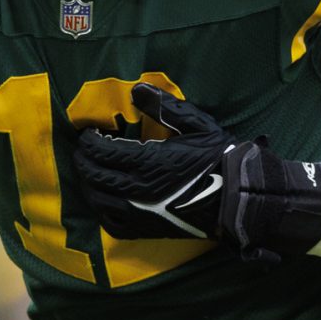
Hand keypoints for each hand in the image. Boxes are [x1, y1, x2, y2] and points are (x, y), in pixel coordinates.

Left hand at [71, 83, 236, 239]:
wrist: (237, 200)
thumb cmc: (218, 159)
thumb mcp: (196, 126)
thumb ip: (164, 107)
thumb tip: (137, 89)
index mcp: (149, 162)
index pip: (102, 151)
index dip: (89, 140)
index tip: (90, 133)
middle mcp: (138, 190)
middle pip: (94, 174)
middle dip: (83, 159)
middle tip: (84, 149)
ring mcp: (140, 213)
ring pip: (97, 198)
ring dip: (87, 183)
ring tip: (90, 170)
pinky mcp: (145, 229)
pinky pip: (111, 223)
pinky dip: (101, 209)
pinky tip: (104, 198)